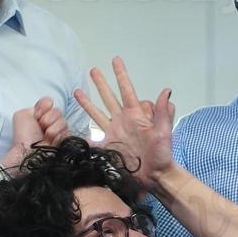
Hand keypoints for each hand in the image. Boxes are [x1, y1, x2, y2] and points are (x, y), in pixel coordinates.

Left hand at [2, 97, 68, 167]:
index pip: (49, 103)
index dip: (43, 107)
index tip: (37, 115)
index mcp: (39, 117)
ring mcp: (58, 133)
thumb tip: (49, 103)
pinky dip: (59, 134)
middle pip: (58, 111)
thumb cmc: (23, 137)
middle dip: (49, 118)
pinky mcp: (65, 141)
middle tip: (41, 127)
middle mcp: (49, 125)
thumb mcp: (22, 115)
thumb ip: (35, 105)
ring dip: (53, 127)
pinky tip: (52, 140)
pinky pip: (68, 131)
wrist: (29, 152)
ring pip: (63, 121)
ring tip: (46, 136)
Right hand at [75, 57, 175, 187]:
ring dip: (88, 101)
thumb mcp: (164, 132)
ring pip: (98, 112)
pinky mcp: (107, 144)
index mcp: (135, 114)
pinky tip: (70, 125)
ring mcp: (114, 132)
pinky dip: (82, 130)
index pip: (126, 90)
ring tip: (77, 90)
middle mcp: (122, 120)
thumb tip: (167, 90)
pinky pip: (92, 135)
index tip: (115, 60)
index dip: (121, 75)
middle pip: (109, 97)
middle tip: (93, 69)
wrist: (154, 176)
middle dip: (101, 83)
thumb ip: (162, 112)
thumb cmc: (162, 154)